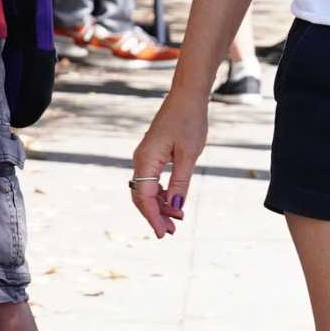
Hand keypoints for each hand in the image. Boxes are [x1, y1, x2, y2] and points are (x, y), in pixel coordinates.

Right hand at [130, 90, 208, 238]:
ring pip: (146, 190)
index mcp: (146, 161)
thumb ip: (180, 182)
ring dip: (159, 206)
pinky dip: (161, 193)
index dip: (153, 217)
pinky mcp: (152, 155)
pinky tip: (172, 202)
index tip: (163, 233)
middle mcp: (140, 160)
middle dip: (155, 215)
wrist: (187, 97)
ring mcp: (145, 157)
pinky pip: (151, 180)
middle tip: (170, 232)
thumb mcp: (188, 155)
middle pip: (141, 196)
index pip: (144, 197)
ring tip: (175, 220)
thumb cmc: (189, 122)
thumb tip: (174, 206)